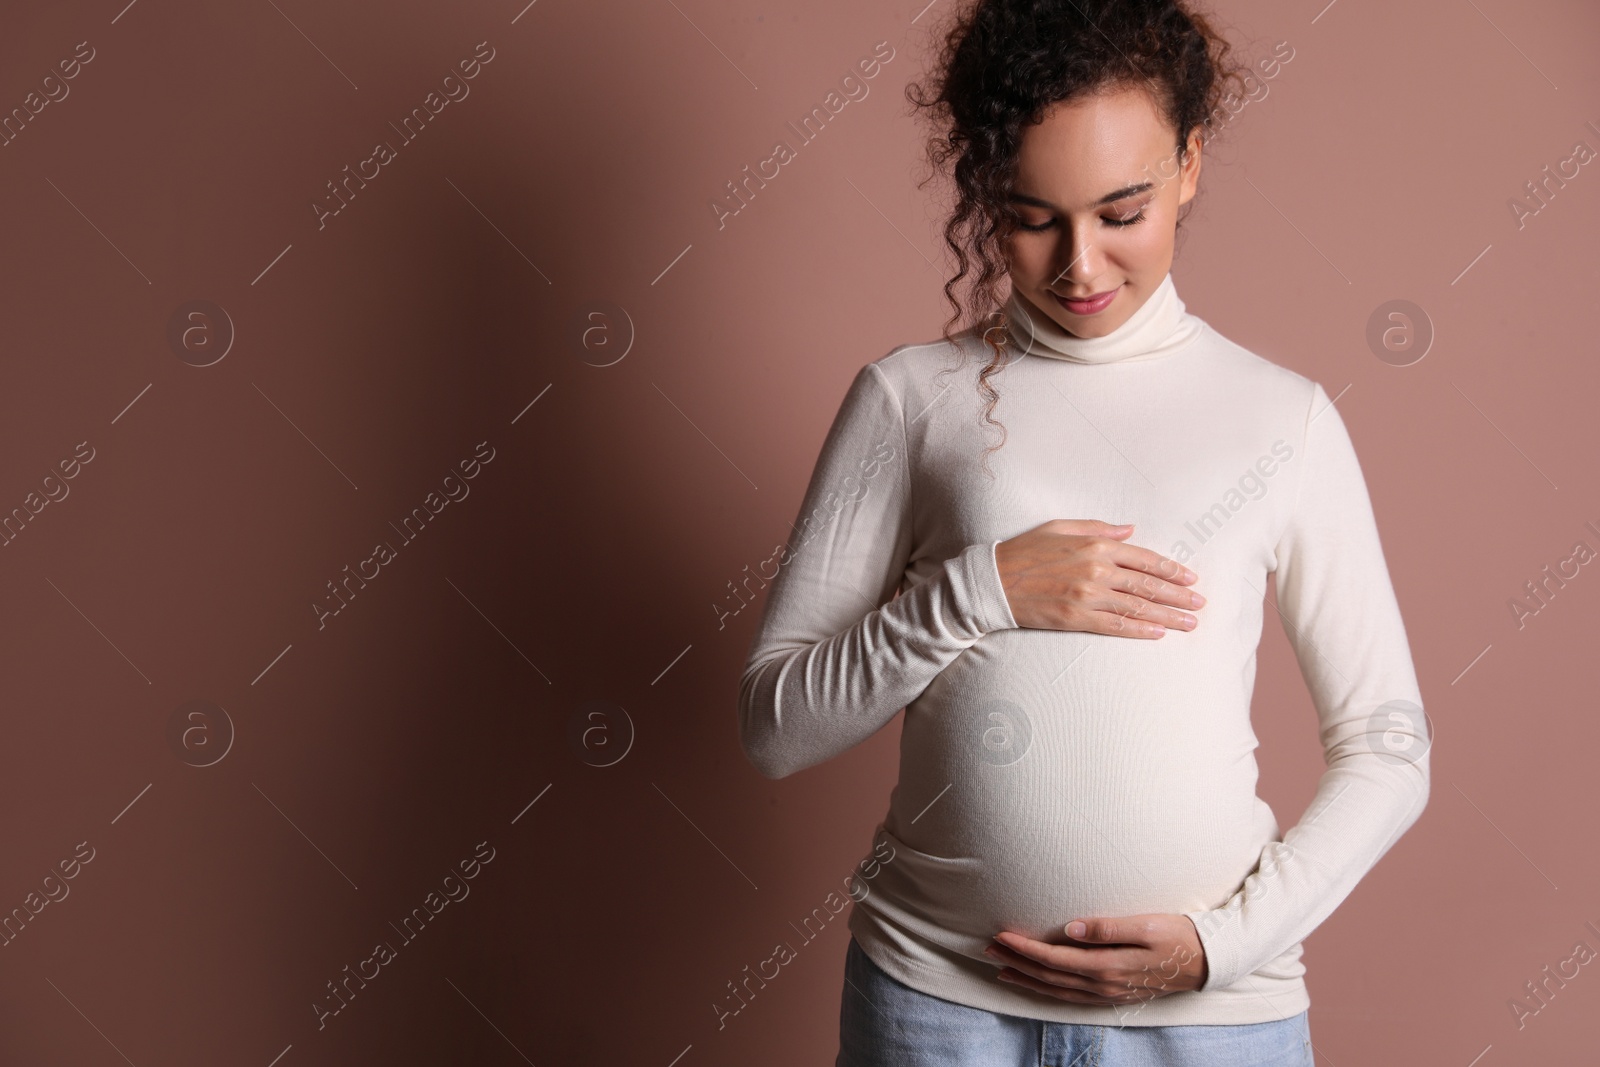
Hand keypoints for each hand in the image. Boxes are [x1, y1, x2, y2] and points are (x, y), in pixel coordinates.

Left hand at [982, 914, 1207, 1005]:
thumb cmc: (1176, 936)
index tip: (1001, 935)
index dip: (1025, 948)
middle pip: (1049, 976)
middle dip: (1017, 963)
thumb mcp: (1146, 925)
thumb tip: (1071, 929)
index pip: (1055, 958)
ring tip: (1001, 969)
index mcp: (1108, 967)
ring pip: (1056, 990)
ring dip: (1026, 979)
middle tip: (987, 948)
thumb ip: (1108, 928)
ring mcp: (1107, 994)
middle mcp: (1103, 986)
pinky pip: (1070, 997)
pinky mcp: (1112, 995)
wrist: (1206, 961)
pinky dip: (1047, 991)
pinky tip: (1036, 985)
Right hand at [993, 520, 1202, 637]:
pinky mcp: (1076, 618)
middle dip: (1178, 597)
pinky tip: (1158, 634)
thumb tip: (1130, 529)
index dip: (1171, 570)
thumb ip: (1098, 527)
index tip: (1191, 579)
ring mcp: (1088, 596)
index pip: (1144, 559)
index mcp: (1096, 545)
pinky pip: (1116, 627)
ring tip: (1190, 624)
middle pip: (1148, 586)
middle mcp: (1097, 570)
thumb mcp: (1060, 527)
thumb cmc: (1024, 551)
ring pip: (1138, 608)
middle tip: (1200, 605)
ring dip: (1168, 617)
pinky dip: (1140, 631)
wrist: (993, 581)